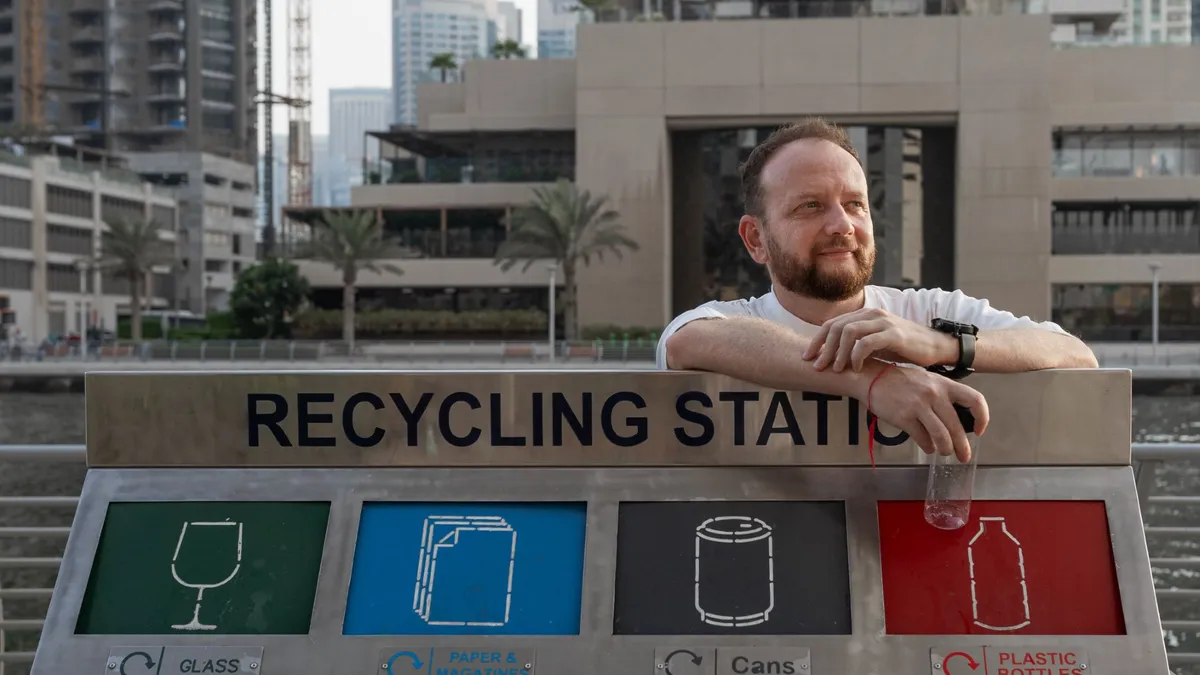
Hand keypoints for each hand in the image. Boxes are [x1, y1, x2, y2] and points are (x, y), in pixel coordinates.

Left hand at [802, 307, 955, 371]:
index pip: (832, 324)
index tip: (808, 357)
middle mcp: (871, 314)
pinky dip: (856, 356)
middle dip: (823, 348)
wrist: (935, 346)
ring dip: (838, 352)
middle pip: (836, 327)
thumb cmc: (904, 347)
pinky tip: (855, 368)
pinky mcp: (894, 333)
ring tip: (836, 369)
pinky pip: (866, 342)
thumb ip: (857, 345)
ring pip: (848, 332)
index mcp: (865, 315)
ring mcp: (883, 322)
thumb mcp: (876, 344)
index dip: (817, 341)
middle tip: (817, 366)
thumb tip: (832, 358)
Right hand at [864, 365, 988, 461]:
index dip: (982, 418)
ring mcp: (918, 405)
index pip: (974, 399)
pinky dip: (927, 446)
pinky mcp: (903, 417)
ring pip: (941, 435)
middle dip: (962, 445)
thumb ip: (942, 395)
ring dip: (945, 448)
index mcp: (943, 384)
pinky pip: (922, 438)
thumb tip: (955, 418)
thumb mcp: (926, 380)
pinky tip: (928, 447)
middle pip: (956, 425)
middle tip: (964, 456)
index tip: (979, 430)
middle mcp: (934, 394)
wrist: (871, 378)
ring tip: (945, 452)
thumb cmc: (898, 379)